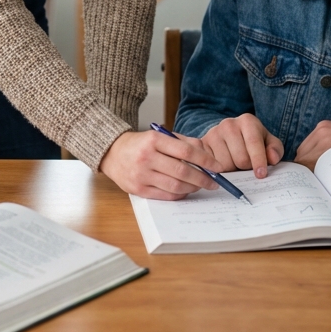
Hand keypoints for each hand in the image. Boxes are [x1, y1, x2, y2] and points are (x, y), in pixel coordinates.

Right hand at [99, 130, 227, 199]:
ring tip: (200, 185)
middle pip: (182, 171)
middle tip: (214, 182)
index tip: (218, 167)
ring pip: (175, 185)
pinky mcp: (138, 190)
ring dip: (192, 187)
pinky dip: (180, 194)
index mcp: (154, 140)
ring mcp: (141, 175)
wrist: (112, 153)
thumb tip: (207, 155)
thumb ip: (184, 142)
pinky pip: (166, 195)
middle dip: (203, 178)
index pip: (186, 151)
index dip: (205, 160)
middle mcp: (147, 157)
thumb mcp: (160, 136)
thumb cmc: (141, 144)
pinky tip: (186, 190)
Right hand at [200, 114, 283, 177]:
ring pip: (225, 165)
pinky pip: (211, 167)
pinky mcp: (201, 145)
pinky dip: (219, 171)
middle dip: (246, 168)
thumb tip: (272, 158)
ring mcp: (213, 133)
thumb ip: (275, 150)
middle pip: (240, 158)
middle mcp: (228, 124)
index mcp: (247, 121)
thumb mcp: (268, 143)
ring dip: (232, 170)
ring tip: (235, 164)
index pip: (253, 142)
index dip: (258, 160)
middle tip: (247, 166)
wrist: (230, 137)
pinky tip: (224, 166)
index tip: (261, 174)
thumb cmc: (253, 142)